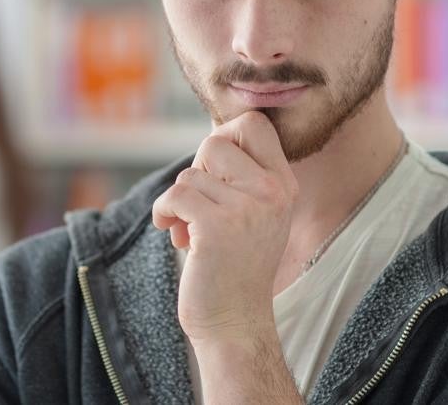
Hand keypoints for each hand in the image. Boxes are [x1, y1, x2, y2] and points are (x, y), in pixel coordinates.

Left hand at [152, 110, 298, 345]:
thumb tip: (211, 136)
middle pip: (215, 142)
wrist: (235, 323)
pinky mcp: (216, 228)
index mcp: (283, 185)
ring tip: (189, 230)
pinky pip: (175, 195)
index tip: (215, 170)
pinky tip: (173, 233)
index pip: (255, 124)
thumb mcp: (254, 213)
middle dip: (196, 170)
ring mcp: (246, 210)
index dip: (224, 135)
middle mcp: (272, 193)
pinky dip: (164, 212)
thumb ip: (242, 176)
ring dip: (179, 201)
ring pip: (190, 174)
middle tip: (199, 204)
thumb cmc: (235, 265)